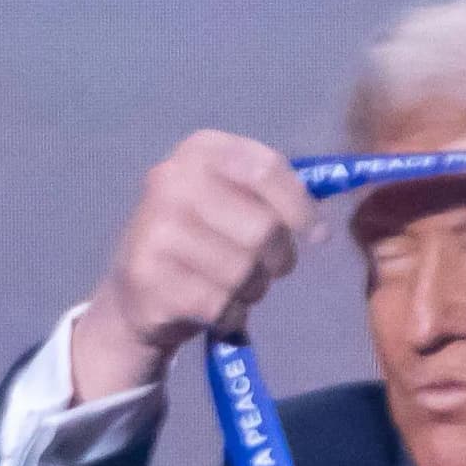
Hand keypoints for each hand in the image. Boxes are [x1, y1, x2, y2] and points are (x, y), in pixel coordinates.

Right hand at [69, 131, 320, 401]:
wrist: (137, 292)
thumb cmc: (203, 239)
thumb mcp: (232, 199)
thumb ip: (275, 194)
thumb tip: (327, 212)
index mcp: (199, 151)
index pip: (266, 169)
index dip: (300, 206)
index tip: (317, 235)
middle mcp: (170, 181)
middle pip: (263, 227)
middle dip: (278, 258)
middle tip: (267, 268)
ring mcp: (155, 230)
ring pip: (244, 271)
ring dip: (253, 289)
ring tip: (234, 286)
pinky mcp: (148, 279)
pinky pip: (221, 304)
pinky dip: (230, 314)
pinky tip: (213, 307)